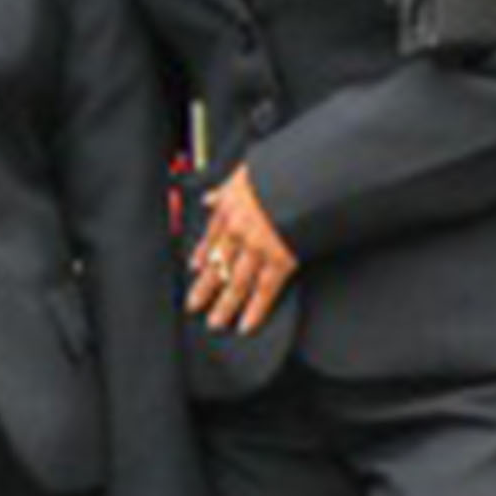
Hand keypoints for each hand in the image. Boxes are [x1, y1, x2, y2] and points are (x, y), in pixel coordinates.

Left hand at [185, 161, 296, 337]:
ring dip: (225, 305)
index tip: (194, 268)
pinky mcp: (281, 259)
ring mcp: (258, 248)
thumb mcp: (245, 172)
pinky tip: (246, 325)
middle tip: (193, 306)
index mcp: (231, 209)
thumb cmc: (277, 170)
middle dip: (205, 288)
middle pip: (218, 264)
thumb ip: (226, 188)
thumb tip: (208, 197)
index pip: (212, 236)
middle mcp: (239, 231)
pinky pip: (265, 289)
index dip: (201, 253)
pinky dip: (256, 310)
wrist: (301, 174)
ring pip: (237, 282)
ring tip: (216, 322)